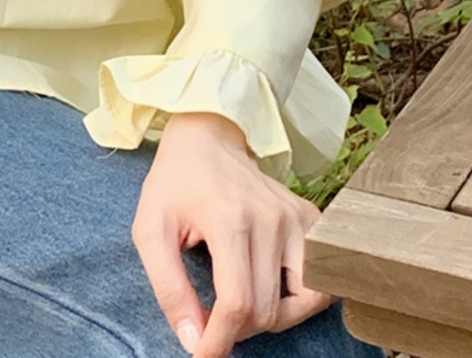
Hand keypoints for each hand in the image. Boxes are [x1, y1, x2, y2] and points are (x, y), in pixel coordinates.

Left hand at [131, 112, 332, 356]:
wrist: (208, 137)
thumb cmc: (176, 183)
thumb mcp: (150, 229)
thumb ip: (168, 287)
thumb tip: (192, 340)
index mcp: (230, 218)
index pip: (238, 303)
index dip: (219, 341)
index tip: (204, 356)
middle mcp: (271, 217)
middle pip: (267, 309)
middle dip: (237, 329)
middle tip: (213, 318)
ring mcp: (296, 217)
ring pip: (303, 300)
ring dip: (273, 318)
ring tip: (243, 306)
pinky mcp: (310, 218)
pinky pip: (321, 279)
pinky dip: (300, 298)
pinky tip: (271, 288)